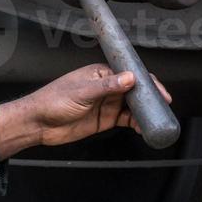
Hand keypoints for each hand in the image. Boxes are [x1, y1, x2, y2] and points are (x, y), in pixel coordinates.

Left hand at [0, 64, 171, 158]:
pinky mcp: (104, 119)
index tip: (160, 92)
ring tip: (154, 121)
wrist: (38, 123)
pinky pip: (126, 120)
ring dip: (145, 113)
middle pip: (136, 91)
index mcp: (101, 74)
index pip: (130, 74)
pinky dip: (136, 123)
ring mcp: (106, 104)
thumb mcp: (81, 92)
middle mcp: (107, 87)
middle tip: (164, 107)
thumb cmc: (52, 101)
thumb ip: (107, 87)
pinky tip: (143, 128)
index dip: (147, 82)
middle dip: (150, 99)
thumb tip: (130, 78)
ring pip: (133, 106)